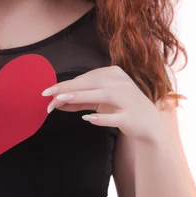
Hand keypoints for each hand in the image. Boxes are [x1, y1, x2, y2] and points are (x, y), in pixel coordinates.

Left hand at [42, 65, 166, 143]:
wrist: (148, 123)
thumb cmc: (119, 107)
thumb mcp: (99, 101)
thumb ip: (79, 100)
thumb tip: (55, 102)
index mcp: (114, 74)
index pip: (86, 78)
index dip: (66, 84)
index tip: (47, 91)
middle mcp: (122, 83)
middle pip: (91, 84)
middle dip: (68, 89)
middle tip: (49, 96)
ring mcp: (128, 99)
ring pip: (103, 95)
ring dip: (81, 97)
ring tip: (62, 100)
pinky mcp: (131, 116)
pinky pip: (115, 116)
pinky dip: (101, 118)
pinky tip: (88, 119)